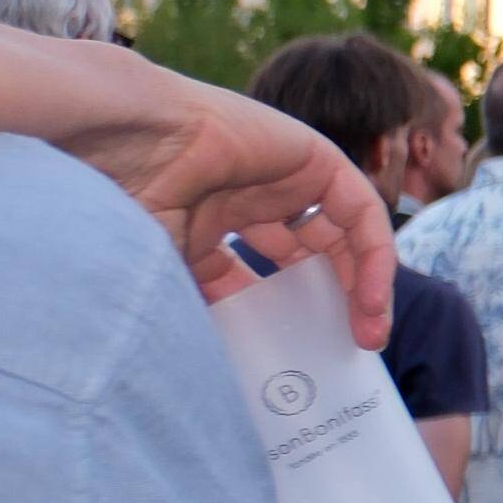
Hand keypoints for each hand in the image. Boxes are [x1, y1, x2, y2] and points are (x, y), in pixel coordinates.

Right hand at [0, 27, 393, 344]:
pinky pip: (360, 213)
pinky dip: (373, 255)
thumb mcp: (162, 267)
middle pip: (308, 255)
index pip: (252, 271)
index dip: (274, 311)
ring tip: (368, 333)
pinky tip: (370, 299)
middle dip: (332, 301)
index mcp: (206, 222)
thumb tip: (206, 361)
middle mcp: (249, 198)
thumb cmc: (129, 202)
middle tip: (349, 346)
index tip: (291, 353)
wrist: (136, 141)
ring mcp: (283, 177)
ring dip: (363, 285)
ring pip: (341, 236)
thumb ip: (193, 304)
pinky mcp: (316, 159)